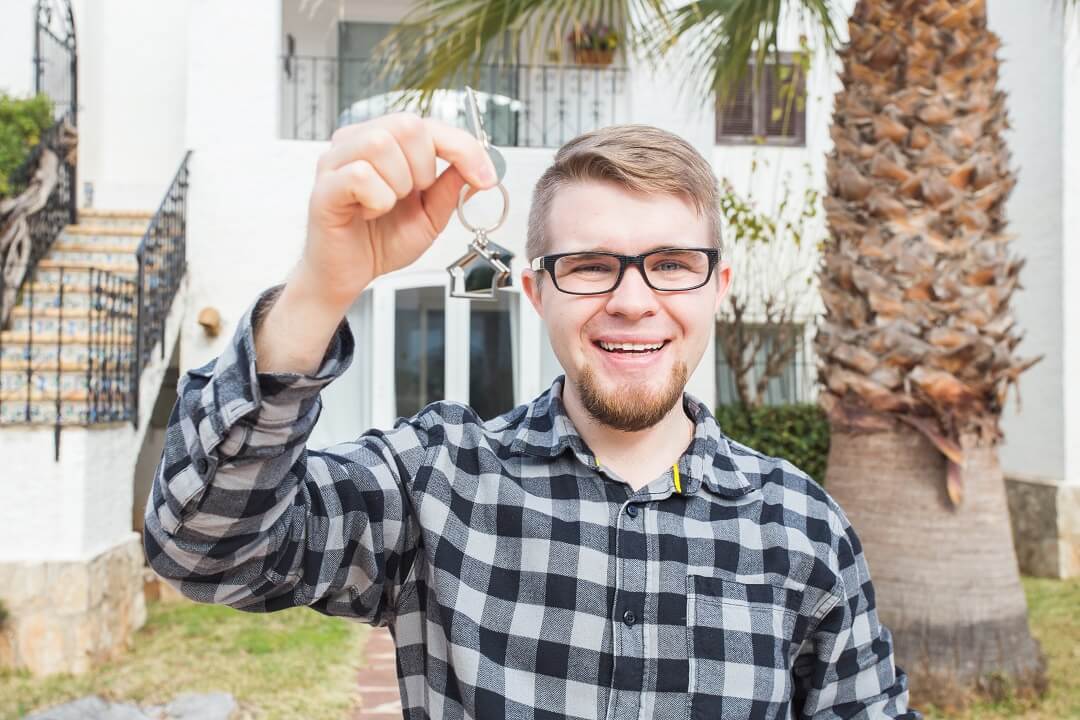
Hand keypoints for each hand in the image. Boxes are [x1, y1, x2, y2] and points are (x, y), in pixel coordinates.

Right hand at [300, 112, 497, 307]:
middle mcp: (357, 143)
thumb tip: (478, 166)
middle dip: (425, 167)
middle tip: (414, 196)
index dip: (464, 148)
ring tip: (388, 205)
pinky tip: (370, 213)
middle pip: (406, 124)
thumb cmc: (380, 241)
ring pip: (380, 144)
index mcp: (384, 143)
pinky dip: (378, 200)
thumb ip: (450, 188)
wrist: (349, 275)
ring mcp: (336, 162)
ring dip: (399, 184)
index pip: (429, 125)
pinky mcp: (324, 187)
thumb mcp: (430, 215)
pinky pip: (360, 175)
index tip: (486, 176)